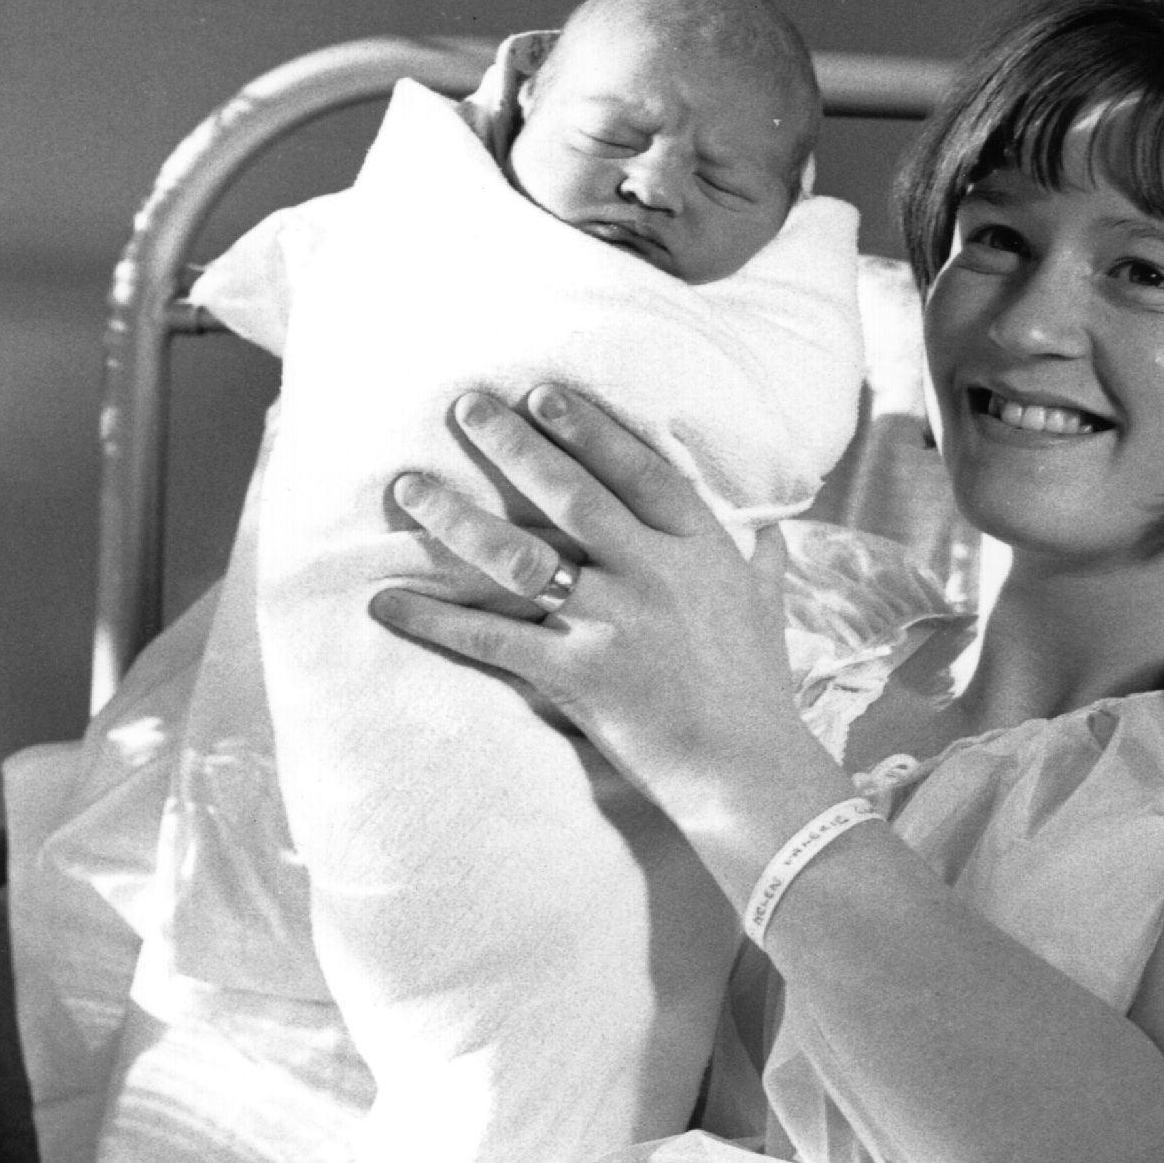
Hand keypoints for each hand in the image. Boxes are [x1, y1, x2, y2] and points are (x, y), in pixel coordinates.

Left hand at [370, 386, 831, 850]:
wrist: (748, 769)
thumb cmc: (758, 690)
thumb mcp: (767, 611)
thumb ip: (762, 564)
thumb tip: (776, 529)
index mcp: (700, 548)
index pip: (638, 470)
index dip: (589, 429)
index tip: (544, 393)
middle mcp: (654, 573)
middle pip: (571, 494)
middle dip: (513, 445)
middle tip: (466, 405)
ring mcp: (615, 621)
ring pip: (518, 557)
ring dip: (457, 519)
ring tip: (410, 488)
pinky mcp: (579, 675)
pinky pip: (491, 639)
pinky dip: (435, 619)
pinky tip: (387, 601)